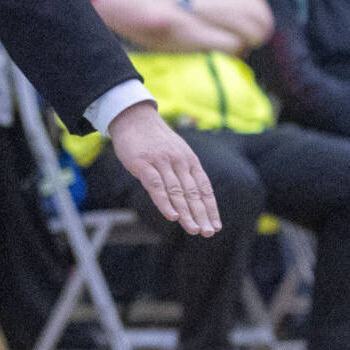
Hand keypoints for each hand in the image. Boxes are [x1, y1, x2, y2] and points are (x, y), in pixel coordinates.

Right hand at [107, 102, 220, 235]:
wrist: (133, 116)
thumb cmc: (154, 139)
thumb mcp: (175, 152)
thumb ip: (182, 172)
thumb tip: (190, 197)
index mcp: (189, 160)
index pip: (204, 188)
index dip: (210, 208)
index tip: (216, 226)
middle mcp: (179, 161)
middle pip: (193, 193)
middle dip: (202, 214)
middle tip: (208, 233)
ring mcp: (162, 162)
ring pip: (178, 192)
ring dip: (187, 213)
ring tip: (194, 230)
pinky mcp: (143, 164)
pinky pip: (157, 186)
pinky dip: (165, 202)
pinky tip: (173, 216)